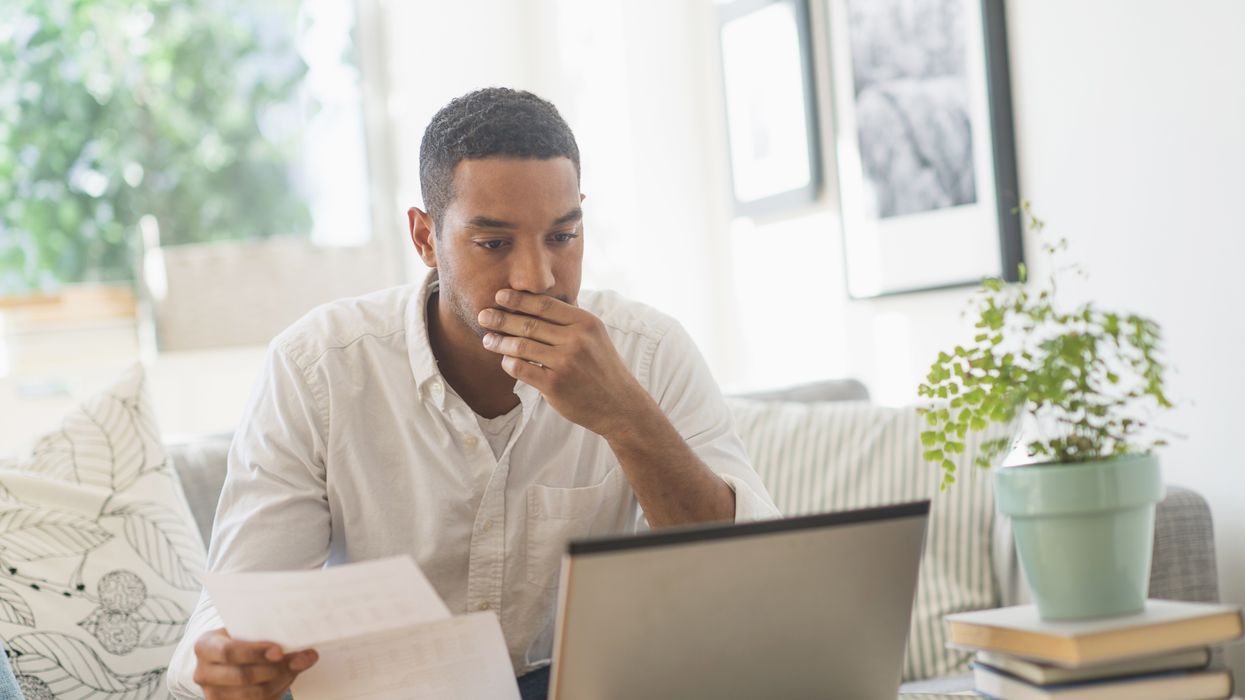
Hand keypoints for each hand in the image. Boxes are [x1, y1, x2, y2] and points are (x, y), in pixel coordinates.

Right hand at [193, 628, 317, 699]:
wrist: (225, 658)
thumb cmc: (240, 641)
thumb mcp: (249, 633)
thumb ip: (275, 641)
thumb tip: (308, 656)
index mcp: (205, 646)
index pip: (229, 651)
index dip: (256, 653)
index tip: (279, 651)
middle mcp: (203, 673)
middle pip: (242, 676)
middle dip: (273, 670)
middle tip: (294, 661)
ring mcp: (211, 694)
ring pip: (251, 694)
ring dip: (279, 682)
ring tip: (293, 669)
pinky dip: (275, 693)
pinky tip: (284, 680)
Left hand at [478, 288, 650, 436]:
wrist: (620, 405)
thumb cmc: (602, 368)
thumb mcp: (594, 337)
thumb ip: (570, 321)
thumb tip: (534, 303)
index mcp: (586, 323)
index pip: (545, 305)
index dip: (519, 299)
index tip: (500, 296)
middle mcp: (576, 340)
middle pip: (529, 324)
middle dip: (501, 319)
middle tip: (483, 316)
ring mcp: (565, 363)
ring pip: (521, 346)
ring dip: (500, 342)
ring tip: (488, 340)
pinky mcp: (555, 385)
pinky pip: (521, 369)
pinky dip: (509, 363)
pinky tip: (505, 361)